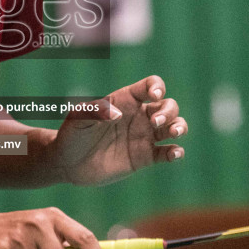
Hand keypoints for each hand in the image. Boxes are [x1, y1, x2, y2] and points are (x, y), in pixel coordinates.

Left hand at [51, 75, 186, 186]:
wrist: (68, 162)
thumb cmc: (72, 133)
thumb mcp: (78, 118)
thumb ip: (96, 111)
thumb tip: (118, 114)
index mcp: (126, 100)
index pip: (150, 86)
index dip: (157, 87)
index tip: (154, 95)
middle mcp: (140, 116)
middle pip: (169, 105)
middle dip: (169, 111)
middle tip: (155, 122)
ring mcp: (144, 136)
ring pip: (174, 126)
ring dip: (179, 126)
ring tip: (173, 133)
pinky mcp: (145, 157)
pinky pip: (167, 152)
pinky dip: (176, 152)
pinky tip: (174, 154)